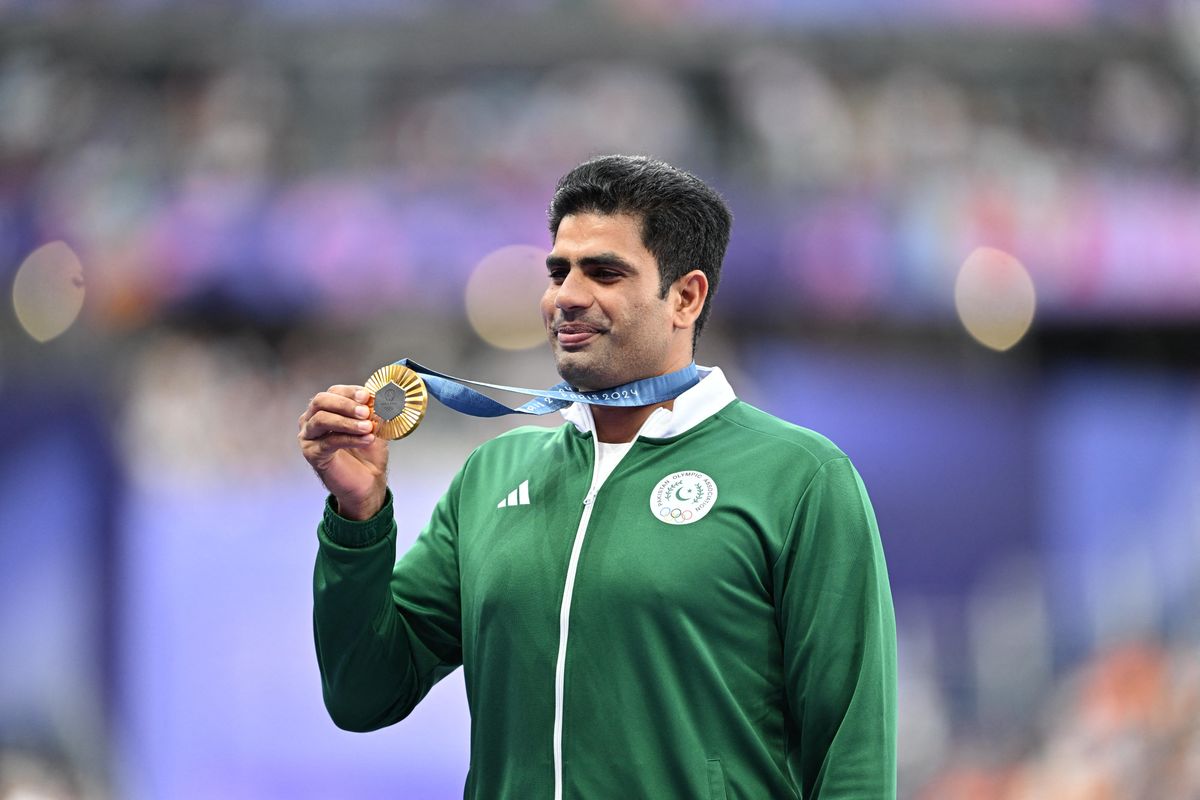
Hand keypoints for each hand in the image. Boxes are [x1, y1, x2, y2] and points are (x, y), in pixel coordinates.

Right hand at [298, 385, 387, 519]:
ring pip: (321, 420)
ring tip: (368, 427)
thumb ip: (374, 411)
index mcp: (326, 409)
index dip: (350, 392)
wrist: (368, 482)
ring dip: (347, 421)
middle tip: (365, 411)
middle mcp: (312, 420)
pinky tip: (366, 439)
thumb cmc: (368, 453)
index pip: (333, 391)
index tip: (367, 396)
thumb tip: (378, 395)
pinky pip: (329, 441)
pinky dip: (350, 438)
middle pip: (321, 401)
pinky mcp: (312, 454)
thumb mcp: (375, 426)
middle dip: (345, 404)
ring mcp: (309, 437)